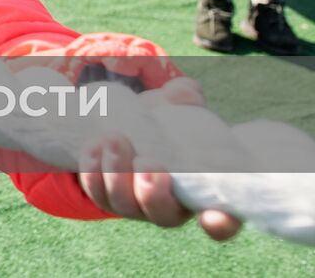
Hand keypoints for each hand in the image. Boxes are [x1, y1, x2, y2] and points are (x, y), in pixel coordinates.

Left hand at [78, 78, 241, 240]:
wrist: (144, 125)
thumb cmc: (180, 122)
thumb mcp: (187, 107)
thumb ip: (188, 99)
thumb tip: (179, 93)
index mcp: (205, 191)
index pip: (222, 219)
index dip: (220, 222)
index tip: (214, 216)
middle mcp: (172, 206)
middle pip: (163, 215)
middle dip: (152, 194)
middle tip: (147, 163)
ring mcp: (138, 204)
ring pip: (125, 206)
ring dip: (116, 176)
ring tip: (114, 140)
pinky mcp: (110, 194)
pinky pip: (99, 194)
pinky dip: (93, 173)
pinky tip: (93, 146)